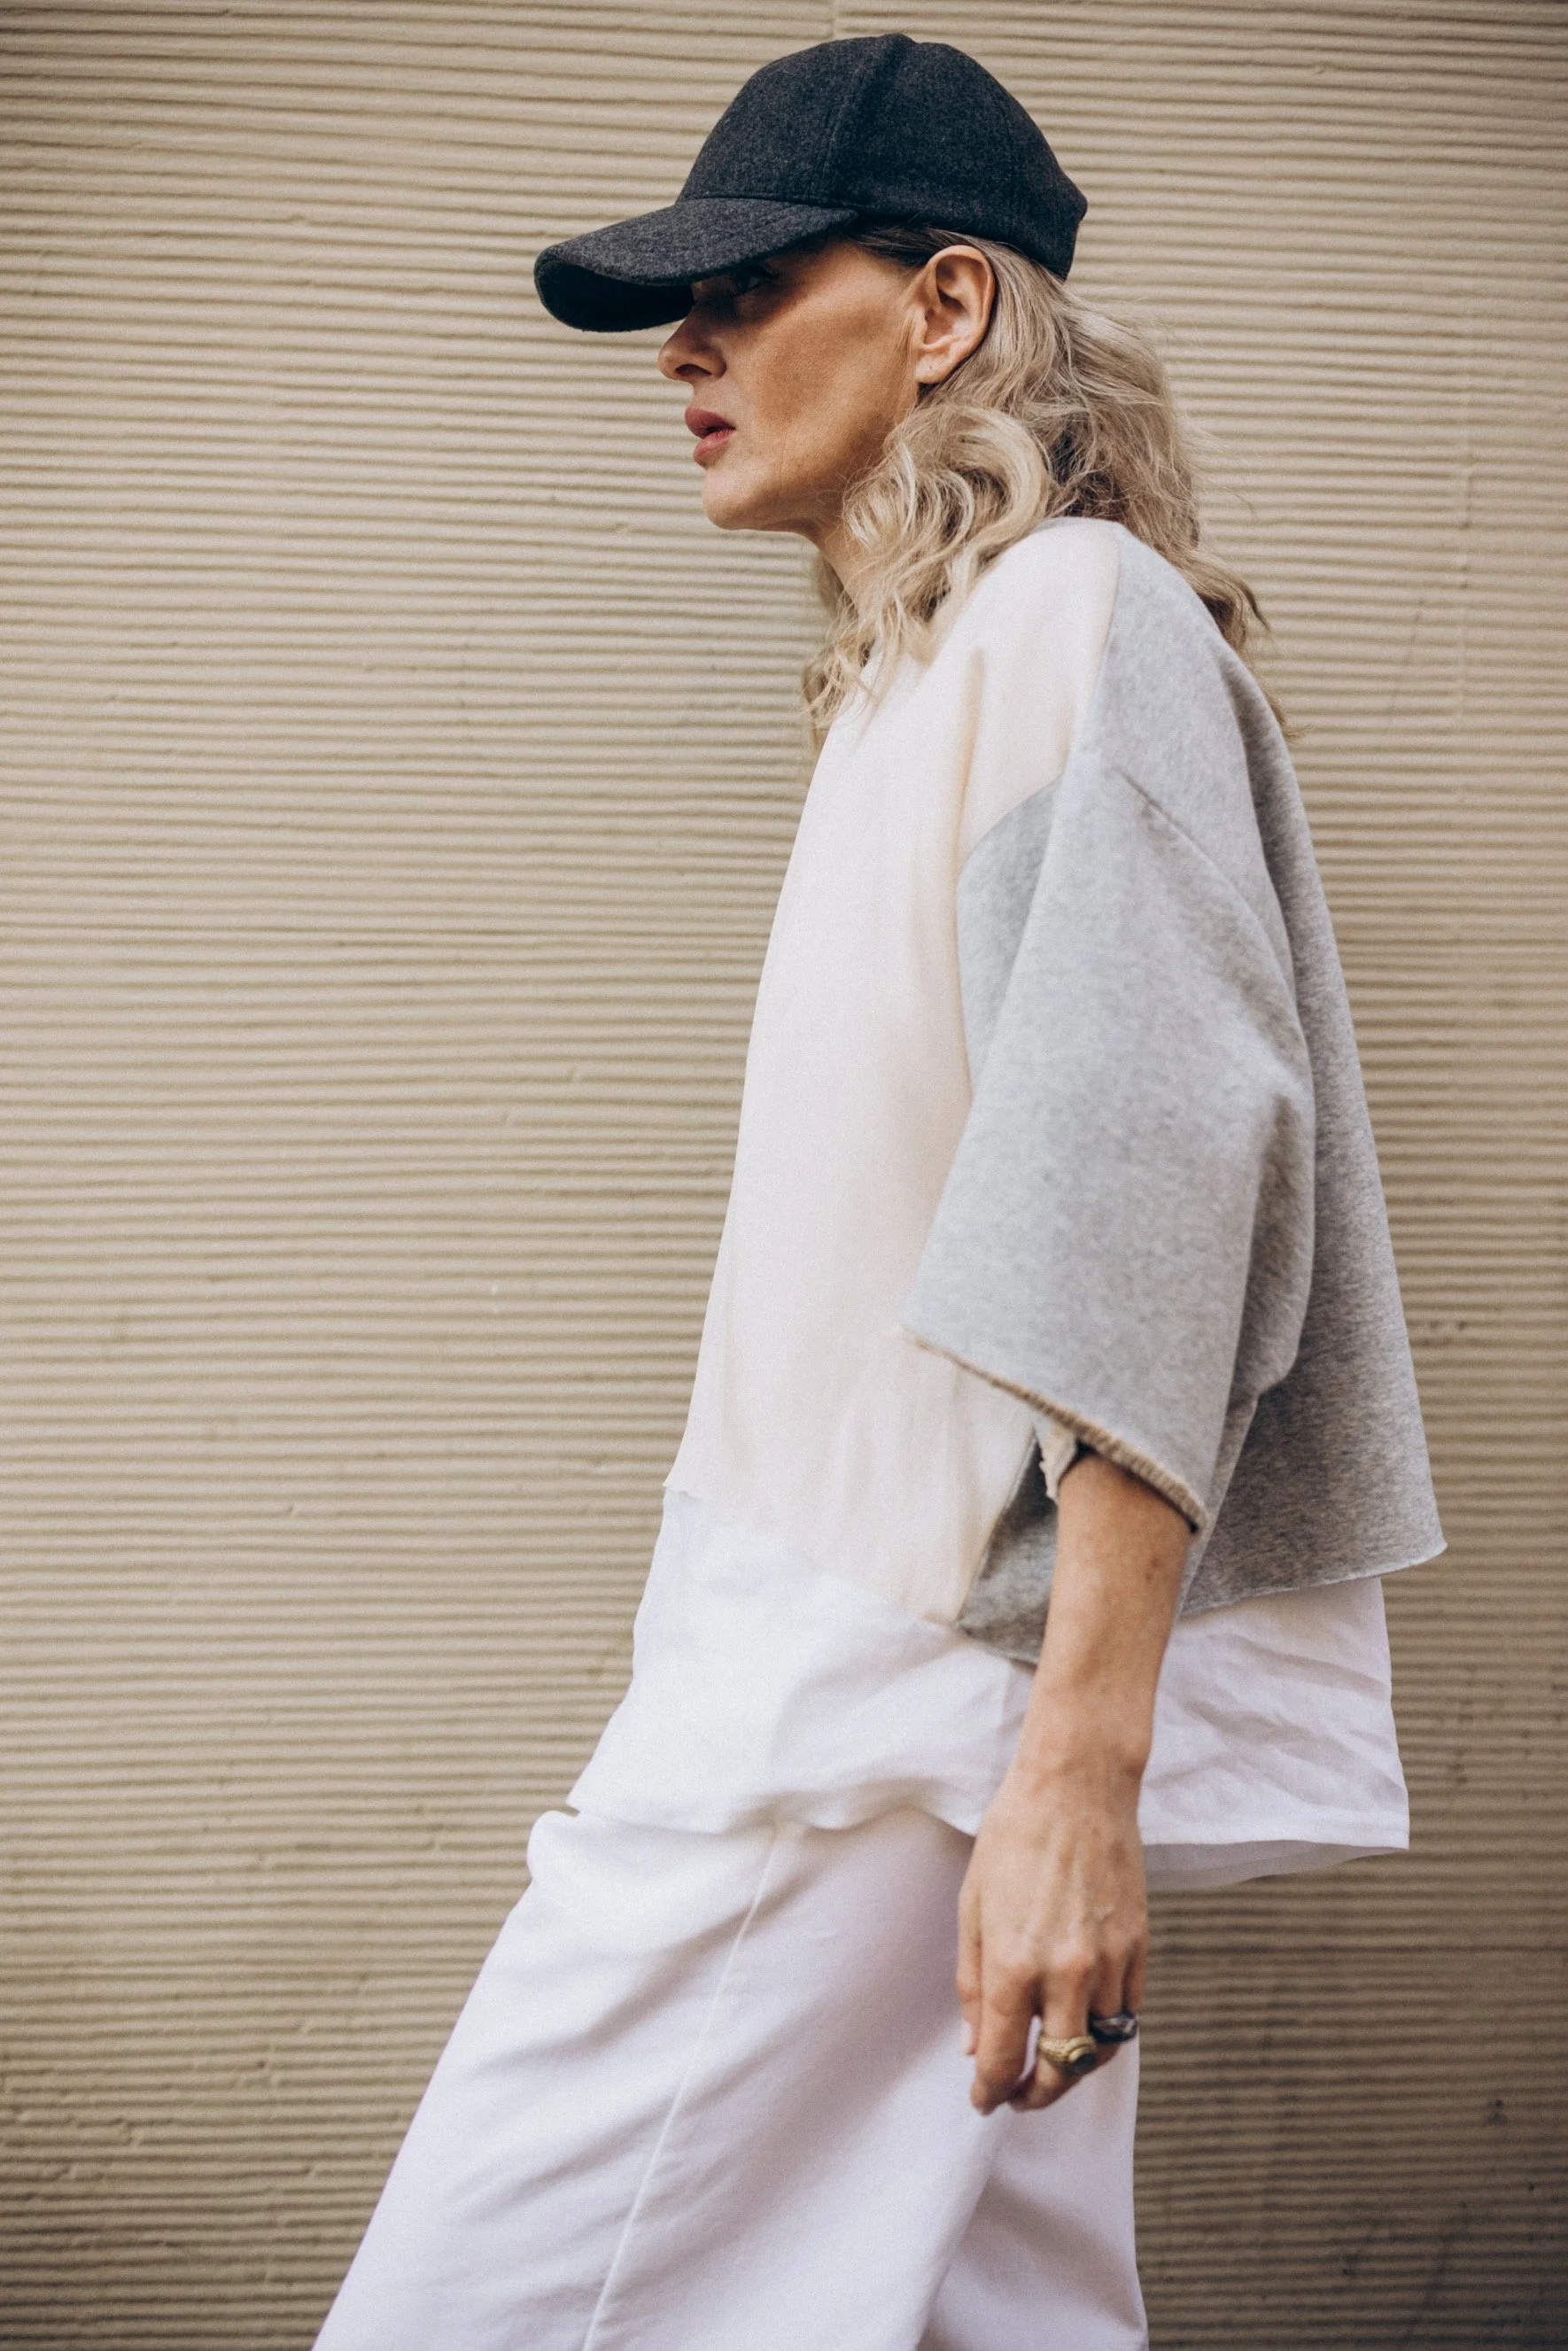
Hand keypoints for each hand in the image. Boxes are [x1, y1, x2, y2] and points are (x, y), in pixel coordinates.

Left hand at [957, 1749, 1146, 2112]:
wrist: (1078, 1786)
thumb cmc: (1014, 1836)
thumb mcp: (972, 1906)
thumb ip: (973, 1983)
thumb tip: (976, 2046)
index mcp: (1015, 1965)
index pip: (1004, 2059)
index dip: (991, 2092)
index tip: (985, 2101)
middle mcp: (1067, 1974)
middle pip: (1060, 2072)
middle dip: (1036, 2096)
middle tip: (1019, 2096)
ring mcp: (1110, 1963)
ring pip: (1101, 2049)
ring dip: (1075, 2069)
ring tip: (1053, 2063)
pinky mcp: (1140, 1947)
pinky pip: (1129, 2013)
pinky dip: (1107, 2032)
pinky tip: (1086, 2024)